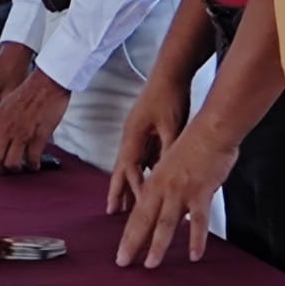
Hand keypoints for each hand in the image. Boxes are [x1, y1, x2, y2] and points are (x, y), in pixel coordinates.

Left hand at [0, 70, 71, 173]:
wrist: (47, 83)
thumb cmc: (29, 91)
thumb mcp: (6, 104)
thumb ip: (0, 120)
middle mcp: (7, 127)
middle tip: (4, 170)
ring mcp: (23, 133)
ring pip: (12, 162)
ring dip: (15, 168)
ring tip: (20, 167)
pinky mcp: (39, 136)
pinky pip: (32, 159)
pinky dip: (33, 165)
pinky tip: (35, 164)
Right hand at [107, 74, 188, 214]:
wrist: (170, 75)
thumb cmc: (168, 97)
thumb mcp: (171, 126)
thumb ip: (168, 150)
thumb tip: (168, 173)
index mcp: (133, 135)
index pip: (130, 168)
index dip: (133, 188)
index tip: (137, 207)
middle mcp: (131, 136)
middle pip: (122, 169)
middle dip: (118, 190)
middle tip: (113, 210)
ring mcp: (138, 133)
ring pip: (132, 164)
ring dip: (130, 183)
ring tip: (128, 203)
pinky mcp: (146, 131)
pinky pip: (142, 157)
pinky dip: (143, 172)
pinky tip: (149, 181)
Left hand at [114, 122, 236, 269]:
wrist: (210, 132)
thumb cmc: (194, 144)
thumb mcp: (171, 164)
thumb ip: (169, 185)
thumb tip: (172, 204)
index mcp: (154, 181)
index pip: (137, 212)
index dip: (128, 233)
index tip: (122, 250)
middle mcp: (162, 188)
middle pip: (143, 220)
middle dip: (132, 243)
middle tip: (123, 262)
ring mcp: (180, 192)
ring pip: (165, 224)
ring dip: (157, 246)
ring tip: (151, 264)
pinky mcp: (199, 194)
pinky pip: (198, 221)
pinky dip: (196, 239)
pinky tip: (194, 255)